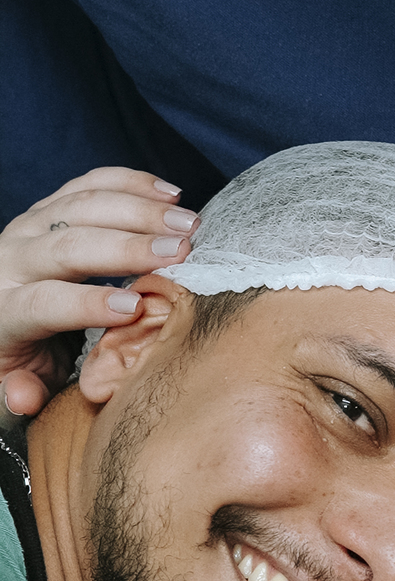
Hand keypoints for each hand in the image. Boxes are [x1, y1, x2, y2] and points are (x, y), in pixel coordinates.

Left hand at [0, 167, 198, 415]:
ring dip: (140, 210)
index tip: (137, 307)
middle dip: (128, 247)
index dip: (89, 304)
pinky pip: (89, 184)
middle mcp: (13, 258)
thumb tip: (24, 397)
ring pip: (83, 206)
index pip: (44, 302)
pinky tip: (170, 195)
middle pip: (68, 245)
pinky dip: (132, 183)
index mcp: (5, 308)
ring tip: (190, 225)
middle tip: (181, 253)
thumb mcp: (18, 380)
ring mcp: (31, 225)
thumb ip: (21, 391)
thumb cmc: (21, 353)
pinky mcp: (50, 205)